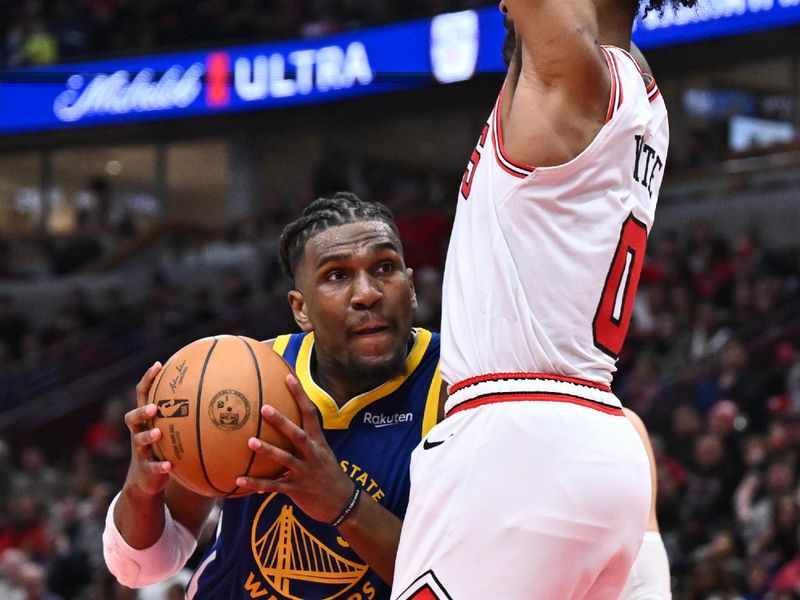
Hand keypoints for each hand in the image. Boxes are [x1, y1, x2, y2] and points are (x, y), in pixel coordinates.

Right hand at [122, 362, 172, 497]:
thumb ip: (183, 411)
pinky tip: (169, 465)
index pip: (142, 395)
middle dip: (142, 411)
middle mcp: (139, 432)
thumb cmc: (163, 446)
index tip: (158, 365)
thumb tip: (214, 391)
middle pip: (132, 418)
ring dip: (148, 436)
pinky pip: (152, 467)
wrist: (146, 479)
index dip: (148, 380)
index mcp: (146, 419)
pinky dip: (160, 466)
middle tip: (153, 407)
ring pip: (139, 441)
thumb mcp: (170, 428)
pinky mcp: (145, 468)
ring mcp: (140, 451)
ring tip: (158, 433)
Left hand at [236, 374, 354, 523]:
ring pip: (285, 459)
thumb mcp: (322, 454)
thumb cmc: (328, 475)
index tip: (289, 377)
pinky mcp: (297, 490)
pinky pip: (274, 486)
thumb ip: (305, 441)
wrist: (343, 504)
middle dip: (282, 422)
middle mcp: (313, 454)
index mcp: (318, 442)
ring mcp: (305, 472)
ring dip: (267, 450)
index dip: (300, 395)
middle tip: (264, 407)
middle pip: (297, 435)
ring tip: (250, 441)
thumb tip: (284, 426)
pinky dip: (256, 484)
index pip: (310, 413)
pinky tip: (238, 481)